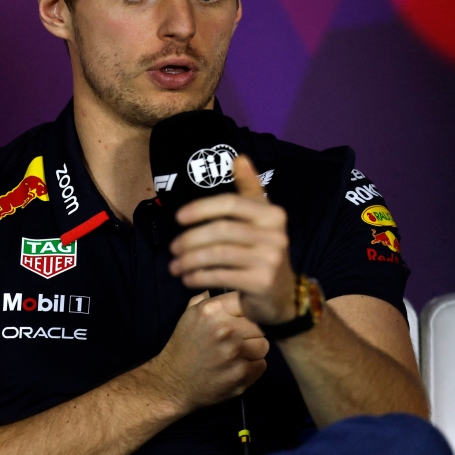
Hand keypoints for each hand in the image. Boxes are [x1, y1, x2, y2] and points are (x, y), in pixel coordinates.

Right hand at [152, 291, 268, 411]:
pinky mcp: (242, 374)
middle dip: (250, 332)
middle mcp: (225, 329)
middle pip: (259, 324)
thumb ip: (208, 298)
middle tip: (237, 341)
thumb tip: (222, 281)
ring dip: (253, 351)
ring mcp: (235, 353)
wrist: (173, 382)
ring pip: (263, 344)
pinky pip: (261, 364)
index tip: (241, 319)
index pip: (246, 301)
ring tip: (236, 355)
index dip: (246, 311)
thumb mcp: (189, 315)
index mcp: (212, 311)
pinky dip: (252, 368)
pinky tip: (235, 368)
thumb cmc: (183, 346)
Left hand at [169, 155, 297, 324]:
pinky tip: (188, 278)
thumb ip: (249, 189)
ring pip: (219, 254)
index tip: (179, 217)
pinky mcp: (262, 283)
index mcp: (273, 214)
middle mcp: (276, 235)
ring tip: (175, 266)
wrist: (282, 296)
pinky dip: (199, 277)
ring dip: (190, 260)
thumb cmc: (263, 251)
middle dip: (191, 239)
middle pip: (222, 230)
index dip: (202, 208)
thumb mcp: (260, 219)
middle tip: (173, 248)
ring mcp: (270, 259)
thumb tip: (238, 158)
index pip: (232, 204)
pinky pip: (222, 276)